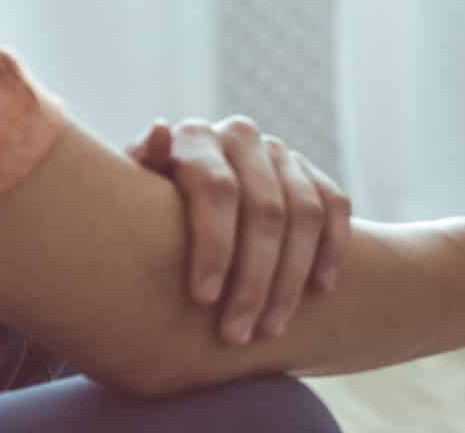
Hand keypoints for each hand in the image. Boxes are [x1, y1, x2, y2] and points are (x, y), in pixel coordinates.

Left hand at [128, 116, 349, 345]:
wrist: (179, 198)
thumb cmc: (144, 207)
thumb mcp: (131, 191)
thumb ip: (141, 166)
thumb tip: (159, 131)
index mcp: (195, 138)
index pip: (217, 189)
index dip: (214, 246)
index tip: (202, 300)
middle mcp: (241, 137)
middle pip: (264, 210)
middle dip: (253, 280)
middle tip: (236, 334)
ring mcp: (280, 153)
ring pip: (305, 214)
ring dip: (291, 278)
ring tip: (270, 329)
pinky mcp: (310, 171)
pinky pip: (334, 206)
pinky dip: (331, 248)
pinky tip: (320, 289)